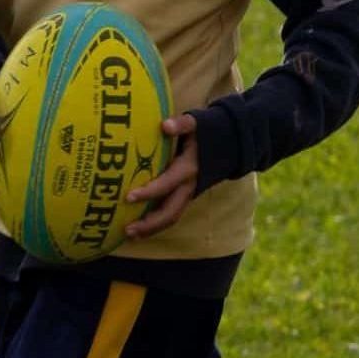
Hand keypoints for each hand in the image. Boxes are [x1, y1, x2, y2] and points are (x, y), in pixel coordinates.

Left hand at [124, 113, 199, 239]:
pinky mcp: (187, 197)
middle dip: (149, 223)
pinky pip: (172, 214)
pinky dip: (156, 224)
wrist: (231, 144)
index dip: (149, 192)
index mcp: (188, 168)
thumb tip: (165, 125)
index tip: (128, 197)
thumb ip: (181, 124)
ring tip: (129, 234)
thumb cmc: (207, 131)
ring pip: (172, 217)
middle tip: (127, 229)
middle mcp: (189, 185)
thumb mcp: (196, 123)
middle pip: (170, 212)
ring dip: (151, 228)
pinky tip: (138, 229)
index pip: (167, 184)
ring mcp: (189, 194)